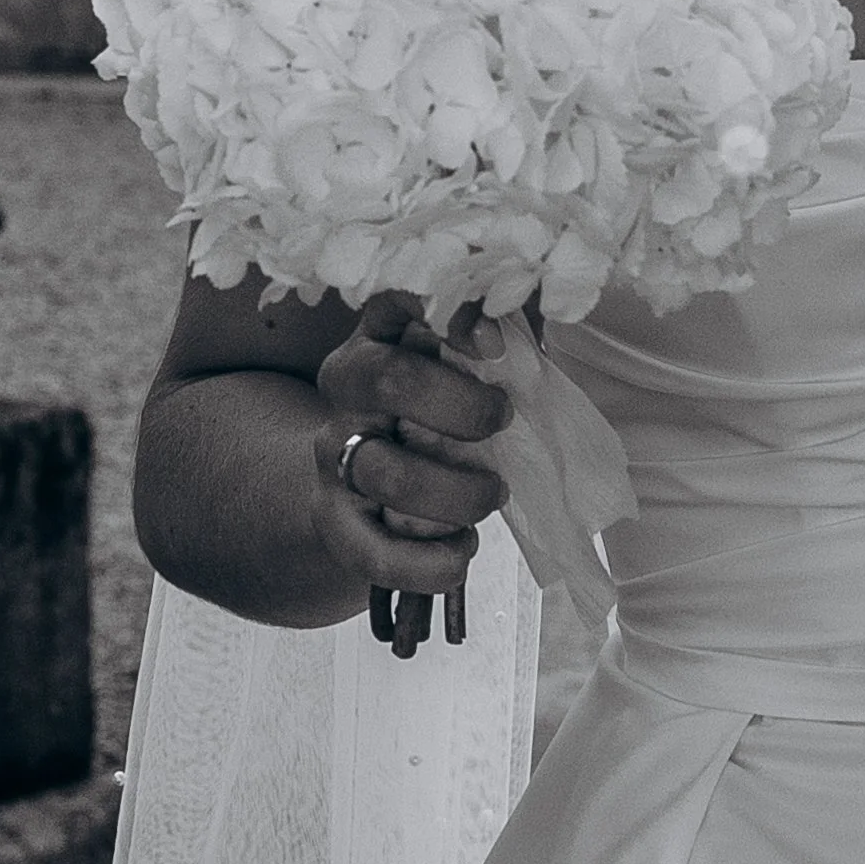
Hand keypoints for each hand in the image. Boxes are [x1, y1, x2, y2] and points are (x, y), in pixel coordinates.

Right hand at [310, 293, 513, 607]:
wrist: (357, 480)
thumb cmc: (432, 409)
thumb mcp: (452, 364)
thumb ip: (488, 345)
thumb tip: (530, 333)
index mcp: (380, 335)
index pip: (398, 301)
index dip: (448, 317)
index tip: (495, 344)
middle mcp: (346, 388)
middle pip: (390, 383)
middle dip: (461, 407)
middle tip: (502, 420)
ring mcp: (334, 456)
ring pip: (387, 474)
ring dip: (457, 494)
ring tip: (492, 494)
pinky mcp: (334, 521)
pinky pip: (375, 552)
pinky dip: (429, 562)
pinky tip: (461, 550)